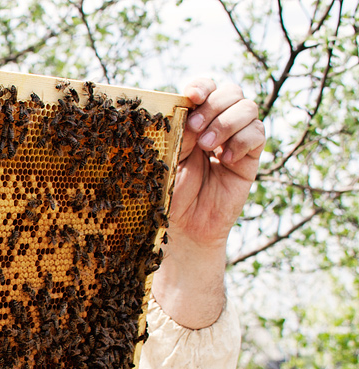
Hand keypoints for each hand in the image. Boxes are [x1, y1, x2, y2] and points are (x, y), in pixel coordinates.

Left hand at [154, 79, 265, 328]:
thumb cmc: (166, 193)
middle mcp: (215, 124)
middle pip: (230, 90)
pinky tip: (225, 159)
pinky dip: (242, 140)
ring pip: (247, 107)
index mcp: (191, 119)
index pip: (205, 87)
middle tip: (193, 130)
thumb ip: (176, 131)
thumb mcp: (165, 158)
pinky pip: (257, 133)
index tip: (191, 97)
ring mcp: (235, 139)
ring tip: (206, 147)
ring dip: (225, 122)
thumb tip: (187, 108)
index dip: (202, 86)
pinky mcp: (250, 157)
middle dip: (212, 106)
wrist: (182, 228)